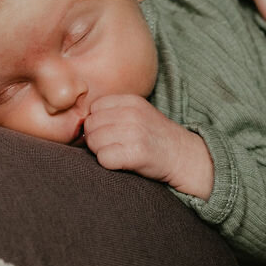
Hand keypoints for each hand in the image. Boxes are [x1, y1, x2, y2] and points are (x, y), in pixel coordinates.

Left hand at [82, 96, 214, 197]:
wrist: (184, 157)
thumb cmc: (155, 138)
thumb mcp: (138, 114)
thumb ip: (113, 113)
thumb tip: (81, 123)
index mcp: (131, 100)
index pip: (94, 108)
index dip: (97, 123)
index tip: (109, 133)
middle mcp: (132, 114)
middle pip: (90, 126)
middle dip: (95, 139)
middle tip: (112, 147)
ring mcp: (135, 133)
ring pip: (94, 142)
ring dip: (101, 153)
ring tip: (118, 155)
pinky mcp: (137, 153)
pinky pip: (104, 159)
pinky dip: (109, 164)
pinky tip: (121, 164)